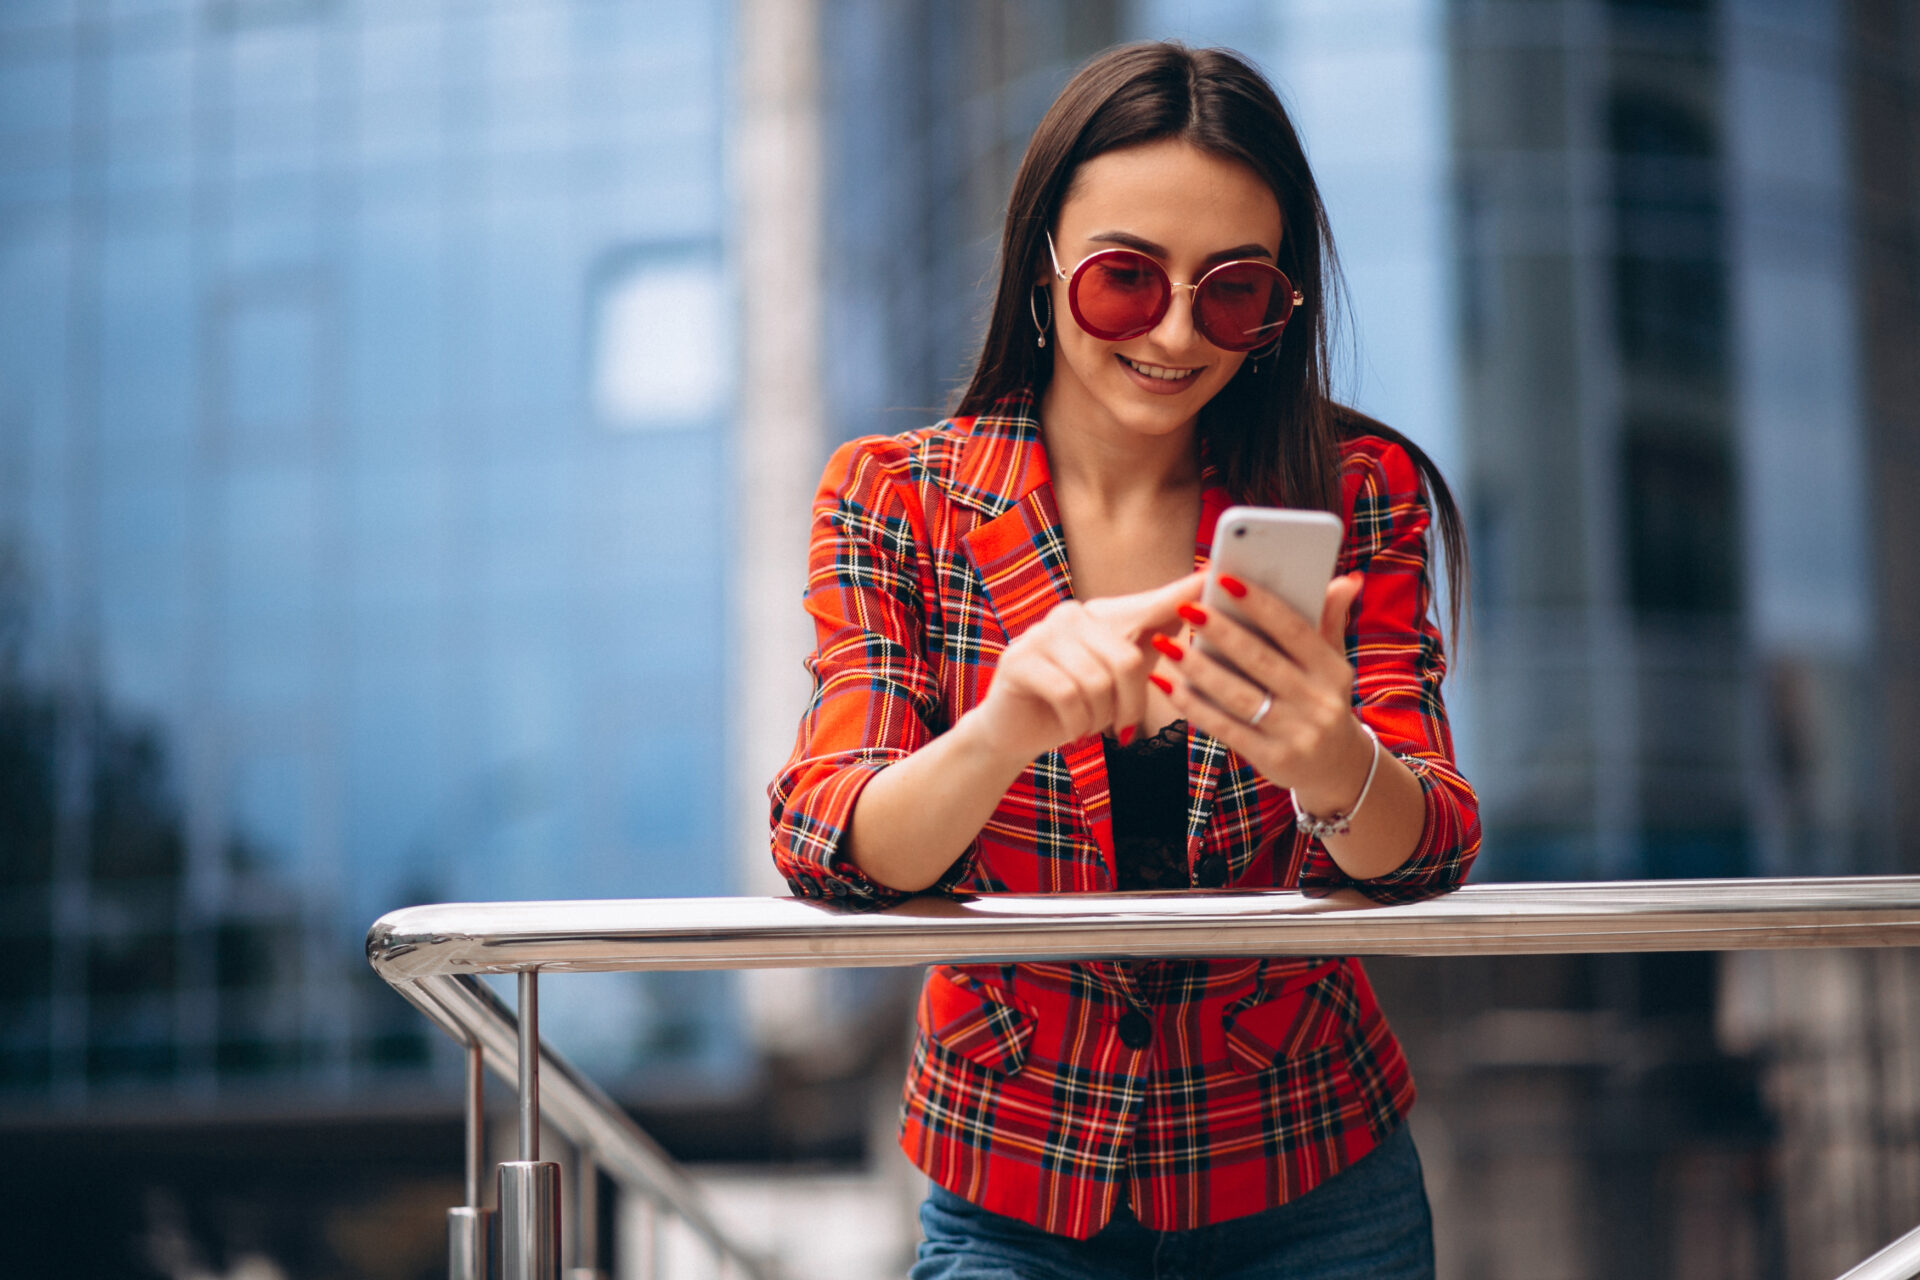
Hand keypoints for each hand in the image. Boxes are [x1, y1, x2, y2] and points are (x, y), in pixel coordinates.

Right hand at [971, 572, 1204, 764]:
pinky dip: (1077, 723)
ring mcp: (1041, 633)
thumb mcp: (1121, 680)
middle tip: (1120, 726)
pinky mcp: (1018, 659)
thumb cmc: (1077, 708)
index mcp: (1101, 615)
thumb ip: (1155, 647)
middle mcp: (1072, 615)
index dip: (1182, 594)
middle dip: (1131, 703)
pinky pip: (1068, 695)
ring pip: (1098, 680)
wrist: (1015, 735)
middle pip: (1129, 658)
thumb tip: (1198, 610)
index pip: (1150, 605)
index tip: (1214, 574)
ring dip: (1100, 717)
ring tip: (1089, 725)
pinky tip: (1072, 729)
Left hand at [1152, 572, 1373, 809]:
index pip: (1294, 630)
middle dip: (1221, 632)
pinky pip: (1226, 728)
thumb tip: (1346, 579)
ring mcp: (1297, 734)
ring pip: (1237, 695)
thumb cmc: (1323, 700)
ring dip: (1198, 669)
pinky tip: (1168, 684)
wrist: (1338, 768)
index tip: (1225, 580)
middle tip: (1186, 607)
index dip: (1260, 604)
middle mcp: (1319, 703)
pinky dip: (1194, 705)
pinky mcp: (1274, 759)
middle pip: (1260, 660)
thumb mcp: (1333, 665)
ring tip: (1167, 645)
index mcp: (1333, 671)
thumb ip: (1330, 622)